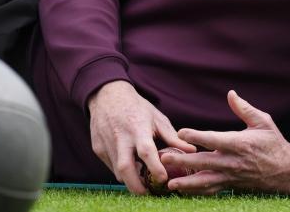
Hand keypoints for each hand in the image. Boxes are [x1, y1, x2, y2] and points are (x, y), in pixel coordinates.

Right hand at [87, 80, 195, 194]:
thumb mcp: (157, 118)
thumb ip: (172, 136)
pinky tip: (131, 169)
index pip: (146, 151)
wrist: (107, 96)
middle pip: (125, 168)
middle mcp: (120, 137)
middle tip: (148, 193)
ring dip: (129, 179)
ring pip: (117, 171)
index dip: (155, 167)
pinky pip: (111, 166)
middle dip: (136, 185)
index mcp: (137, 128)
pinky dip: (121, 171)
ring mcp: (106, 144)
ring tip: (142, 182)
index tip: (163, 179)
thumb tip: (191, 150)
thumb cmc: (137, 107)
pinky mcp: (98, 149)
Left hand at [162, 90, 289, 194]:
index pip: (214, 140)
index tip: (181, 132)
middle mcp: (234, 162)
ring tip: (170, 183)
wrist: (286, 170)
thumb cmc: (274, 142)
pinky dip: (197, 191)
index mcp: (240, 143)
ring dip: (187, 183)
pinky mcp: (231, 184)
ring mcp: (231, 176)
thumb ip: (245, 108)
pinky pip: (212, 189)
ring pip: (206, 181)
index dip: (196, 136)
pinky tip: (184, 190)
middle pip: (204, 162)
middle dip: (183, 161)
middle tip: (164, 157)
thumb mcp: (263, 121)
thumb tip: (231, 94)